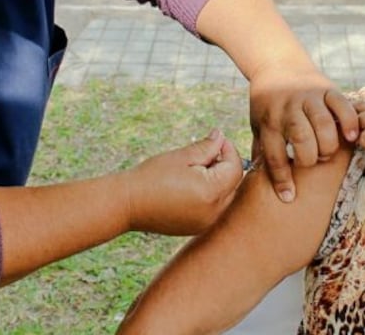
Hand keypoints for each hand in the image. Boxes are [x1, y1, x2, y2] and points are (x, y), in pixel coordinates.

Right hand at [121, 129, 242, 234]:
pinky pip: (215, 209)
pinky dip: (210, 196)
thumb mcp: (182, 157)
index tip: (216, 140)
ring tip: (195, 171)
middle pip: (234, 184)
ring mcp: (207, 223)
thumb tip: (221, 137)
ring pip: (226, 197)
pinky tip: (190, 187)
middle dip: (225, 166)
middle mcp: (214, 212)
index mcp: (212, 193)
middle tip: (204, 155)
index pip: (236, 168)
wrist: (127, 205)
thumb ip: (207, 147)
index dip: (229, 150)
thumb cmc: (152, 177)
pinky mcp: (198, 229)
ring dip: (219, 181)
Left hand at [249, 66, 357, 202]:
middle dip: (310, 158)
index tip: (289, 197)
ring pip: (323, 124)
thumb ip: (260, 150)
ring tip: (327, 152)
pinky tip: (352, 137)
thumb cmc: (267, 103)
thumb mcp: (257, 124)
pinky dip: (349, 122)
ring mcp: (309, 96)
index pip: (274, 154)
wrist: (277, 64)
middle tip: (312, 162)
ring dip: (328, 145)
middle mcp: (288, 108)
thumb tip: (254, 182)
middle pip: (302, 139)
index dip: (282, 179)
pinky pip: (342, 106)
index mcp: (268, 120)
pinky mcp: (327, 88)